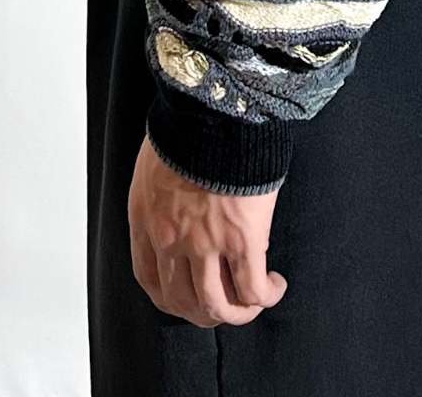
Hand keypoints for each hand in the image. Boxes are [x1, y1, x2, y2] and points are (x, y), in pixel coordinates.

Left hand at [128, 130, 288, 327]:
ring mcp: (206, 244)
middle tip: (225, 306)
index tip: (186, 298)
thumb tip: (181, 196)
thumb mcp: (156, 160)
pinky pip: (253, 287)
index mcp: (146, 219)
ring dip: (238, 312)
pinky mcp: (243, 239)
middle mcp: (171, 240)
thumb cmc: (187, 123)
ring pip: (218, 305)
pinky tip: (275, 285)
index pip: (149, 278)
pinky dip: (266, 295)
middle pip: (182, 302)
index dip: (169, 298)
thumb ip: (162, 189)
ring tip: (255, 301)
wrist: (213, 109)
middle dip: (205, 313)